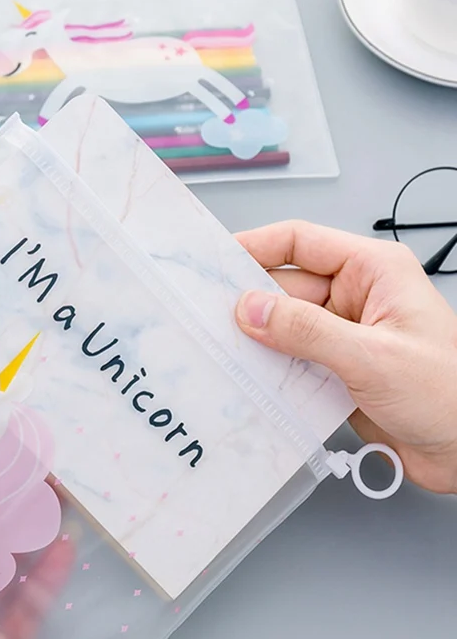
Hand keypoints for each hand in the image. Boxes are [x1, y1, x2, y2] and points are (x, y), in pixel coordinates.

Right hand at [234, 221, 456, 494]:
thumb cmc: (447, 396)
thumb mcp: (372, 357)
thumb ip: (306, 331)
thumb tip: (249, 309)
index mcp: (373, 271)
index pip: (300, 242)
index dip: (254, 247)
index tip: (212, 262)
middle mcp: (355, 297)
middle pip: (284, 286)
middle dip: (248, 303)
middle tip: (205, 318)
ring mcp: (343, 334)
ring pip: (283, 325)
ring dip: (257, 340)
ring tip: (220, 351)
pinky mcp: (335, 368)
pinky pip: (290, 359)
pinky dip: (270, 368)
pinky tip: (249, 379)